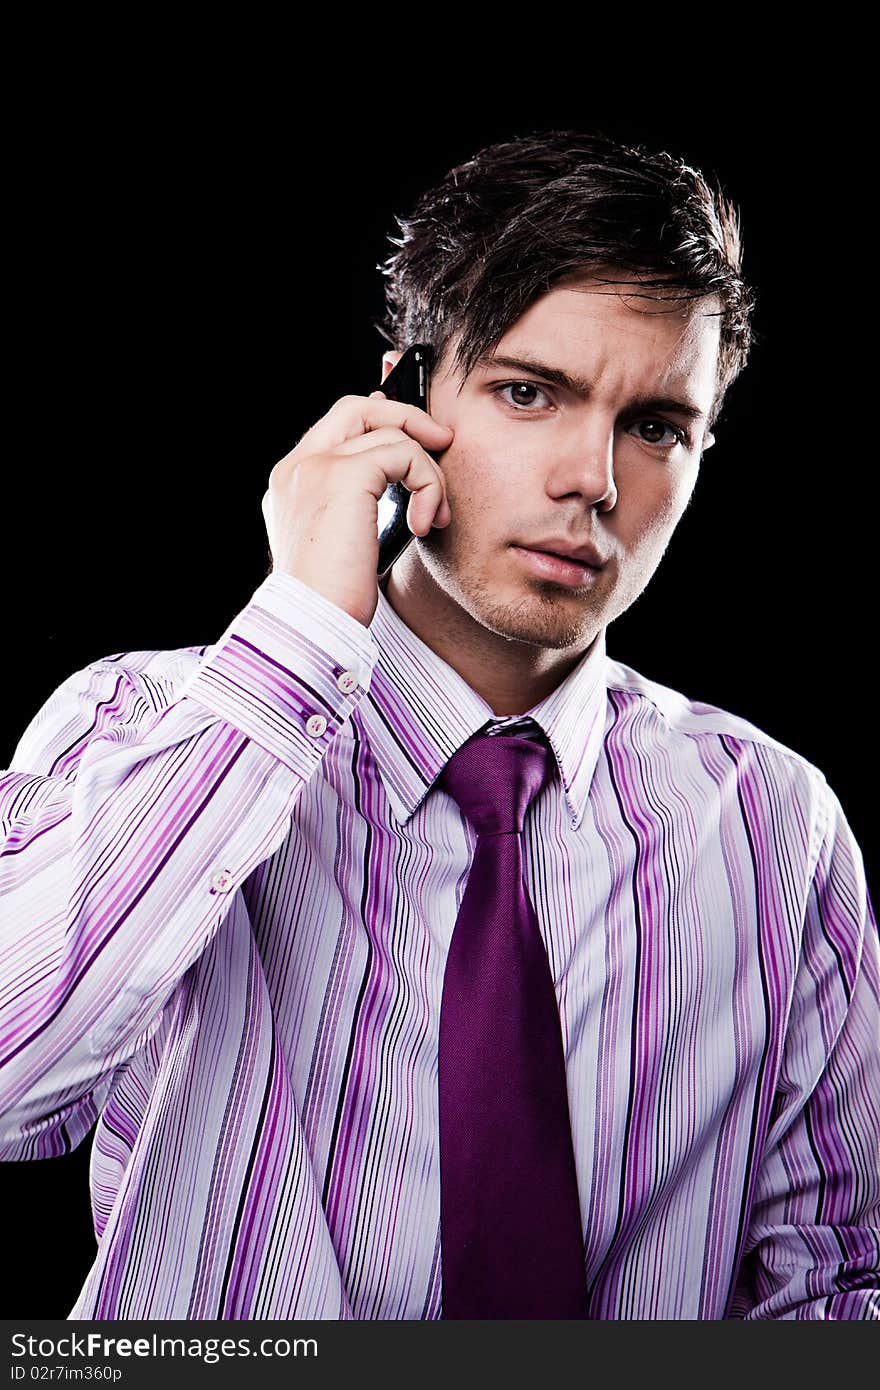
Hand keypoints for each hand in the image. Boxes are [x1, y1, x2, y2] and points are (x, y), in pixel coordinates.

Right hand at [262, 392, 453, 626]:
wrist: (311, 622)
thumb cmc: (330, 600)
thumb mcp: (340, 544)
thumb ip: (355, 507)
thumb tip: (394, 481)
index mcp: (290, 483)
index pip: (335, 427)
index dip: (377, 419)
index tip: (415, 436)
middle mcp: (297, 468)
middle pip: (357, 408)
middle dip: (408, 418)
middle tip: (442, 442)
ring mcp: (316, 466)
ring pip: (390, 433)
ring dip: (428, 473)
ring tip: (433, 516)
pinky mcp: (344, 475)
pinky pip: (404, 454)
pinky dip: (427, 485)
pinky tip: (424, 524)